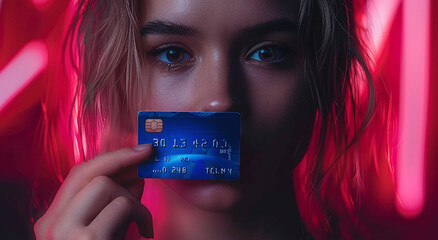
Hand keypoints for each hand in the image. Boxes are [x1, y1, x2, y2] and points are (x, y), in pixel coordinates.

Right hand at [34, 144, 153, 239]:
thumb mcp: (105, 229)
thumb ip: (114, 204)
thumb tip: (135, 177)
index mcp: (51, 220)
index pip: (77, 176)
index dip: (109, 159)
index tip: (135, 151)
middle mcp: (50, 224)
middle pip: (86, 172)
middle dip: (121, 159)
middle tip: (148, 155)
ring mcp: (65, 231)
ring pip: (104, 185)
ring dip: (132, 199)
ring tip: (142, 220)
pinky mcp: (87, 239)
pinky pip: (122, 205)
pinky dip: (141, 214)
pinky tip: (146, 231)